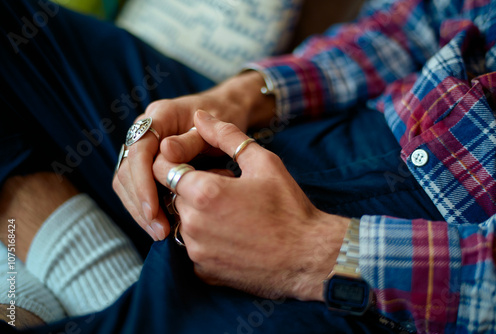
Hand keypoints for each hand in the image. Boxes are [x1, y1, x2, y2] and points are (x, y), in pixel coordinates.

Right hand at [113, 72, 274, 240]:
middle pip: (127, 170)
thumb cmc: (224, 116)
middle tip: (159, 230)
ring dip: (140, 210)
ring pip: (126, 182)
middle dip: (140, 203)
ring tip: (160, 233)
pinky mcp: (146, 162)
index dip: (142, 183)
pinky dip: (146, 206)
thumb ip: (191, 140)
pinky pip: (136, 186)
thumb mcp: (215, 128)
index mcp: (158, 116)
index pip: (139, 151)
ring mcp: (142, 146)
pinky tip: (161, 224)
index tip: (153, 210)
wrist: (227, 110)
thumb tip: (165, 153)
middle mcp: (144, 130)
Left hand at [153, 110, 349, 300]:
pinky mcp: (204, 271)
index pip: (163, 169)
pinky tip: (233, 234)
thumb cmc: (288, 207)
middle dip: (192, 188)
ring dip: (198, 213)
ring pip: (183, 222)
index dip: (174, 162)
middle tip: (226, 188)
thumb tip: (200, 117)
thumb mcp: (263, 162)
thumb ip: (226, 136)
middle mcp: (193, 224)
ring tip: (232, 212)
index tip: (193, 163)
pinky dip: (206, 238)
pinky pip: (193, 246)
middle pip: (175, 196)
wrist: (308, 256)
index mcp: (204, 192)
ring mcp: (197, 251)